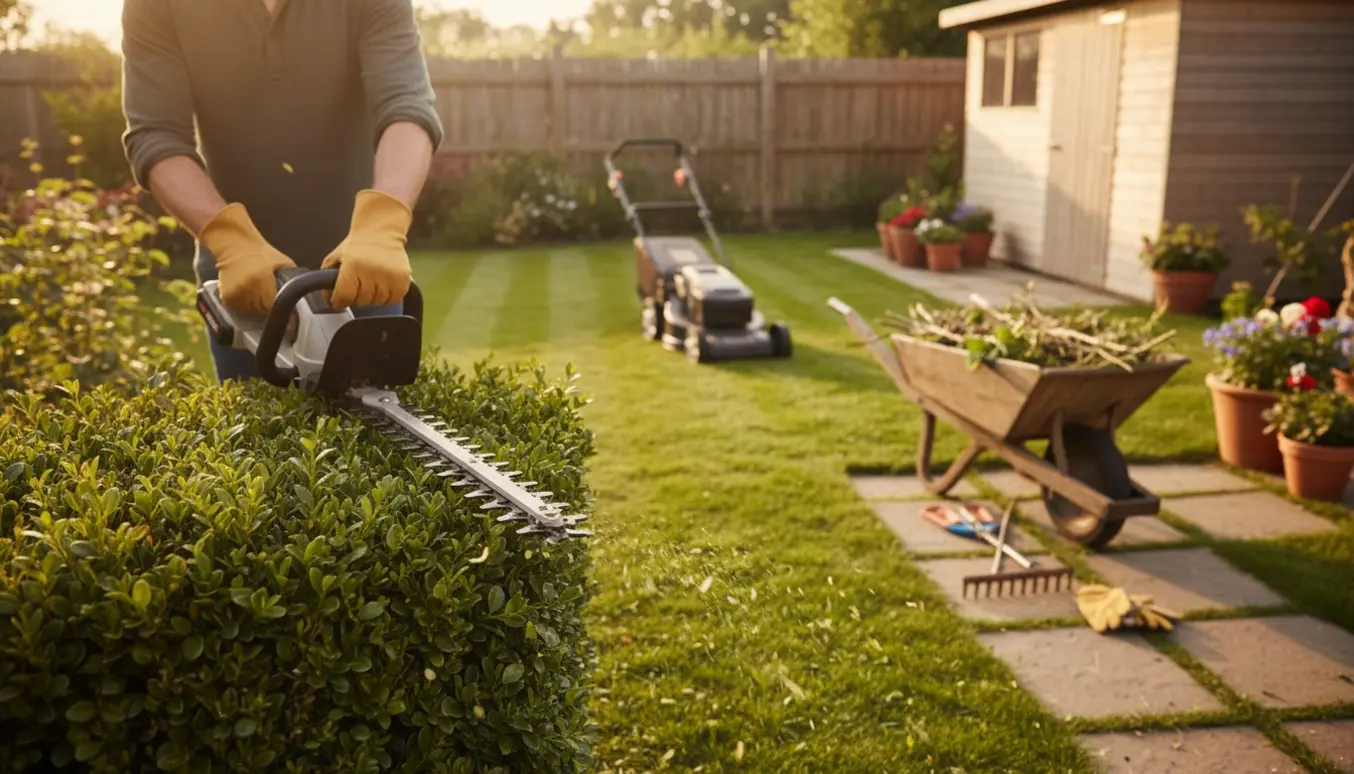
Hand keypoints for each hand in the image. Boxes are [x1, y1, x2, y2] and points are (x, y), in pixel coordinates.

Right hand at [198, 203, 295, 315]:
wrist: (234, 244)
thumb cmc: (262, 253)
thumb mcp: (284, 264)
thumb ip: (291, 282)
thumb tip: (300, 299)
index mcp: (262, 281)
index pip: (275, 306)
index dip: (282, 308)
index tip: (286, 308)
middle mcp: (247, 290)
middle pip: (263, 311)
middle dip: (269, 306)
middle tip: (271, 296)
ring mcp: (235, 296)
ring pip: (252, 312)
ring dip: (258, 307)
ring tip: (260, 293)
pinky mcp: (227, 298)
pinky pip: (240, 309)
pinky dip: (246, 304)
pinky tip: (249, 293)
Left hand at [321, 189, 412, 309]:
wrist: (381, 231)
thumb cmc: (357, 246)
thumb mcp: (335, 257)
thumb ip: (326, 279)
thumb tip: (329, 300)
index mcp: (353, 266)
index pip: (345, 297)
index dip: (340, 300)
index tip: (340, 299)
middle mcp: (372, 272)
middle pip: (362, 301)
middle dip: (357, 296)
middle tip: (358, 283)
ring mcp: (390, 277)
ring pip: (377, 302)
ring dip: (373, 296)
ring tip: (372, 282)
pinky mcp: (403, 280)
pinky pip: (393, 300)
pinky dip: (387, 296)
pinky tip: (383, 284)